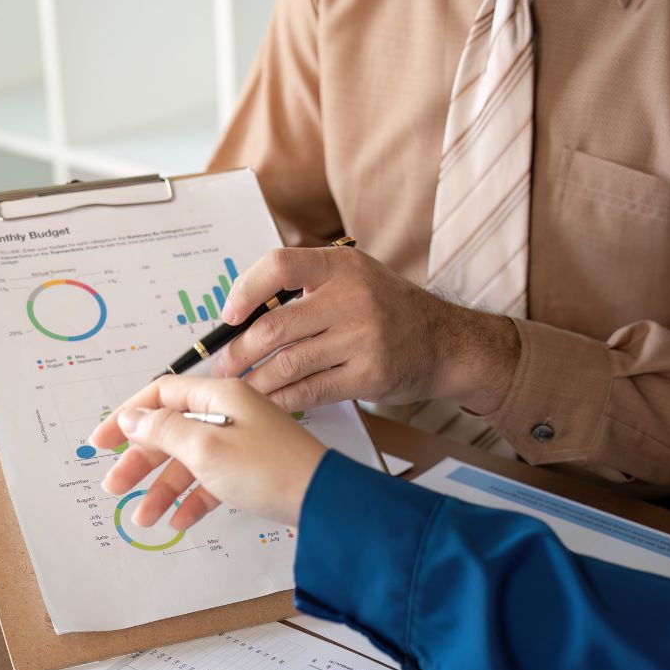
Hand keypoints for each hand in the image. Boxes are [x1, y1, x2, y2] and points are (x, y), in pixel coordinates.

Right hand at [89, 377, 325, 531]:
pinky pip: (212, 482)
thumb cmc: (267, 469)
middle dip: (140, 461)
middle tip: (113, 488)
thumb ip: (163, 430)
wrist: (323, 503)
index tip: (100, 443)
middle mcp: (229, 415)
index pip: (160, 396)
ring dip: (163, 489)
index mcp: (219, 397)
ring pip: (189, 461)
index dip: (126, 417)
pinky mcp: (251, 472)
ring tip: (143, 518)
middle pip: (171, 431)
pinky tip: (178, 522)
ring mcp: (241, 444)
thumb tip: (131, 417)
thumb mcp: (205, 448)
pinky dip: (193, 500)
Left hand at [211, 245, 520, 414]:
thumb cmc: (393, 312)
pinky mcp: (368, 375)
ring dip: (256, 381)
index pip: (280, 265)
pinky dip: (283, 400)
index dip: (245, 290)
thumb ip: (310, 282)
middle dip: (239, 351)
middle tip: (222, 366)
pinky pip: (311, 390)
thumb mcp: (357, 277)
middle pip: (275, 326)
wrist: (447, 344)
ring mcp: (362, 338)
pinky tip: (269, 404)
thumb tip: (245, 307)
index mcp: (342, 265)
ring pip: (288, 363)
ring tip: (239, 390)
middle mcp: (352, 297)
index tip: (228, 316)